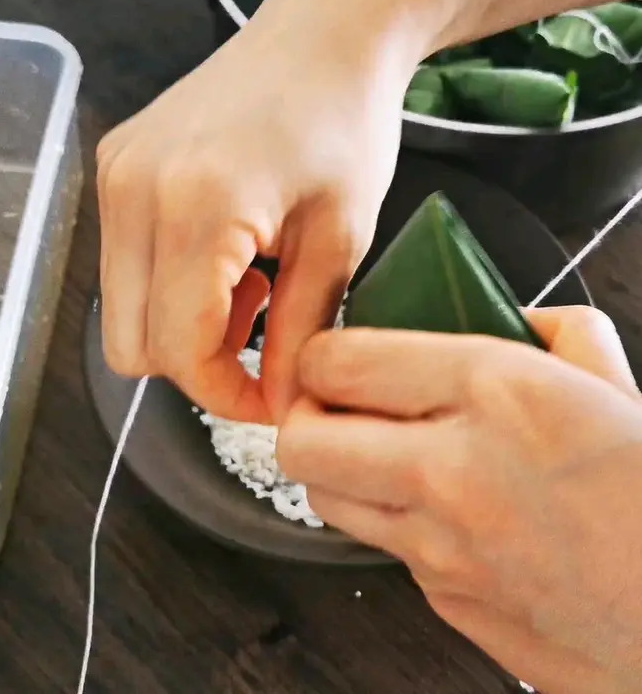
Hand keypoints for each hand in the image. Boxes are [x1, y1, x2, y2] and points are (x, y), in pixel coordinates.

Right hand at [96, 0, 431, 422]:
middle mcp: (133, 193)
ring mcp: (114, 178)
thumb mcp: (340, 240)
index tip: (267, 398)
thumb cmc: (344, 121)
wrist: (321, 36)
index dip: (223, 394)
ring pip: (119, 314)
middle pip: (130, 346)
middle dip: (195, 365)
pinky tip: (223, 258)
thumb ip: (299, 334)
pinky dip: (167, 287)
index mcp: (195, 208)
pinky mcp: (112, 170)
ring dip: (180, 327)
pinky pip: (122, 268)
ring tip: (248, 289)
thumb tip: (274, 408)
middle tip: (260, 340)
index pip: (176, 350)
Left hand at [276, 306, 641, 692]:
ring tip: (376, 456)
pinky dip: (392, 522)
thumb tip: (513, 314)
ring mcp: (440, 544)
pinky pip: (381, 546)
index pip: (338, 362)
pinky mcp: (442, 596)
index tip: (331, 358)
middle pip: (301, 439)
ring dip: (336, 469)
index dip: (320, 356)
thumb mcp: (619, 387)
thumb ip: (558, 334)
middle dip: (303, 416)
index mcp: (498, 394)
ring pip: (323, 497)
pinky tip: (437, 511)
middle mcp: (454, 470)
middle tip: (332, 408)